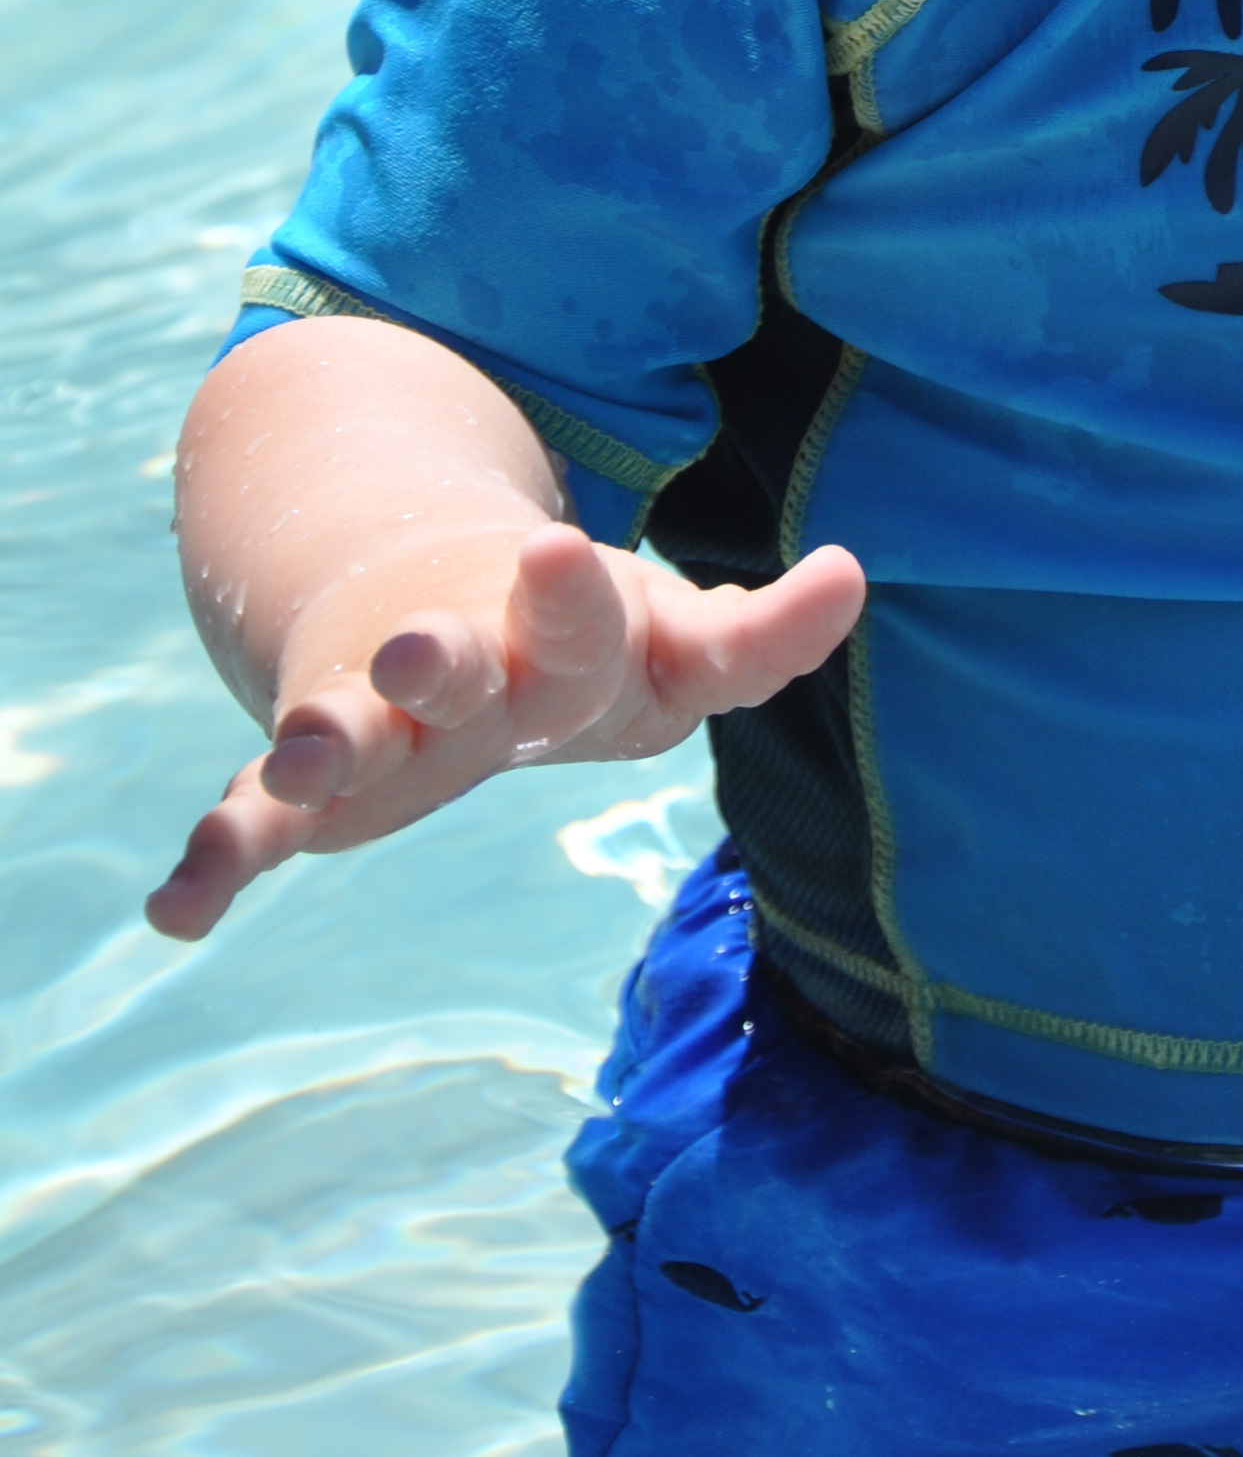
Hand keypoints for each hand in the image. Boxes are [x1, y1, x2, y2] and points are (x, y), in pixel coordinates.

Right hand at [146, 523, 864, 941]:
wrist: (433, 614)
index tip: (559, 547)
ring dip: (322, 743)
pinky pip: (257, 818)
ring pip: (347, 728)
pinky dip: (218, 859)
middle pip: (451, 667)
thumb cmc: (585, 639)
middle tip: (416, 648)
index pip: (580, 620)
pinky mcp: (323, 786)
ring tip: (296, 761)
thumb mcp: (682, 645)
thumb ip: (763, 635)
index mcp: (559, 638)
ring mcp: (381, 722)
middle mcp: (459, 671)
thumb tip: (851, 572)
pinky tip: (176, 910)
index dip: (569, 594)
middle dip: (436, 659)